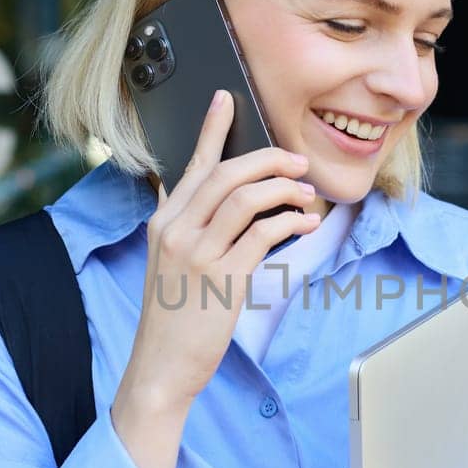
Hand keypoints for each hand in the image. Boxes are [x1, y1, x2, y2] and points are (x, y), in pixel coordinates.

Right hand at [118, 89, 319, 410]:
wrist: (161, 368)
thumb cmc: (172, 318)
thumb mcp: (166, 265)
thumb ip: (182, 228)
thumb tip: (200, 197)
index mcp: (162, 223)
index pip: (190, 166)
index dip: (211, 129)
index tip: (227, 99)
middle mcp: (175, 231)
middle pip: (225, 173)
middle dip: (267, 159)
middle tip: (297, 162)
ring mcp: (197, 253)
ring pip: (246, 197)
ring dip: (284, 189)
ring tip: (306, 195)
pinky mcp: (223, 278)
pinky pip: (264, 234)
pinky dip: (290, 222)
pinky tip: (306, 224)